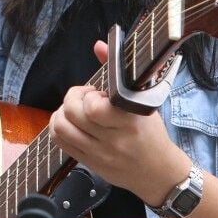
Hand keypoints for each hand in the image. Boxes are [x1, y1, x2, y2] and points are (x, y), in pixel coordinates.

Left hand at [48, 41, 189, 205]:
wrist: (158, 173)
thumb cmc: (151, 134)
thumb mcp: (142, 101)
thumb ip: (118, 72)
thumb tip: (99, 45)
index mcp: (129, 122)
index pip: (94, 108)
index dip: (88, 96)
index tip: (97, 93)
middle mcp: (112, 140)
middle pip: (71, 114)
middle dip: (72, 98)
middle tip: (84, 98)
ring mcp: (99, 154)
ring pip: (61, 129)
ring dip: (62, 113)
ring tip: (75, 110)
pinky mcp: (89, 164)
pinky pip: (60, 143)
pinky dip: (59, 128)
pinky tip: (71, 123)